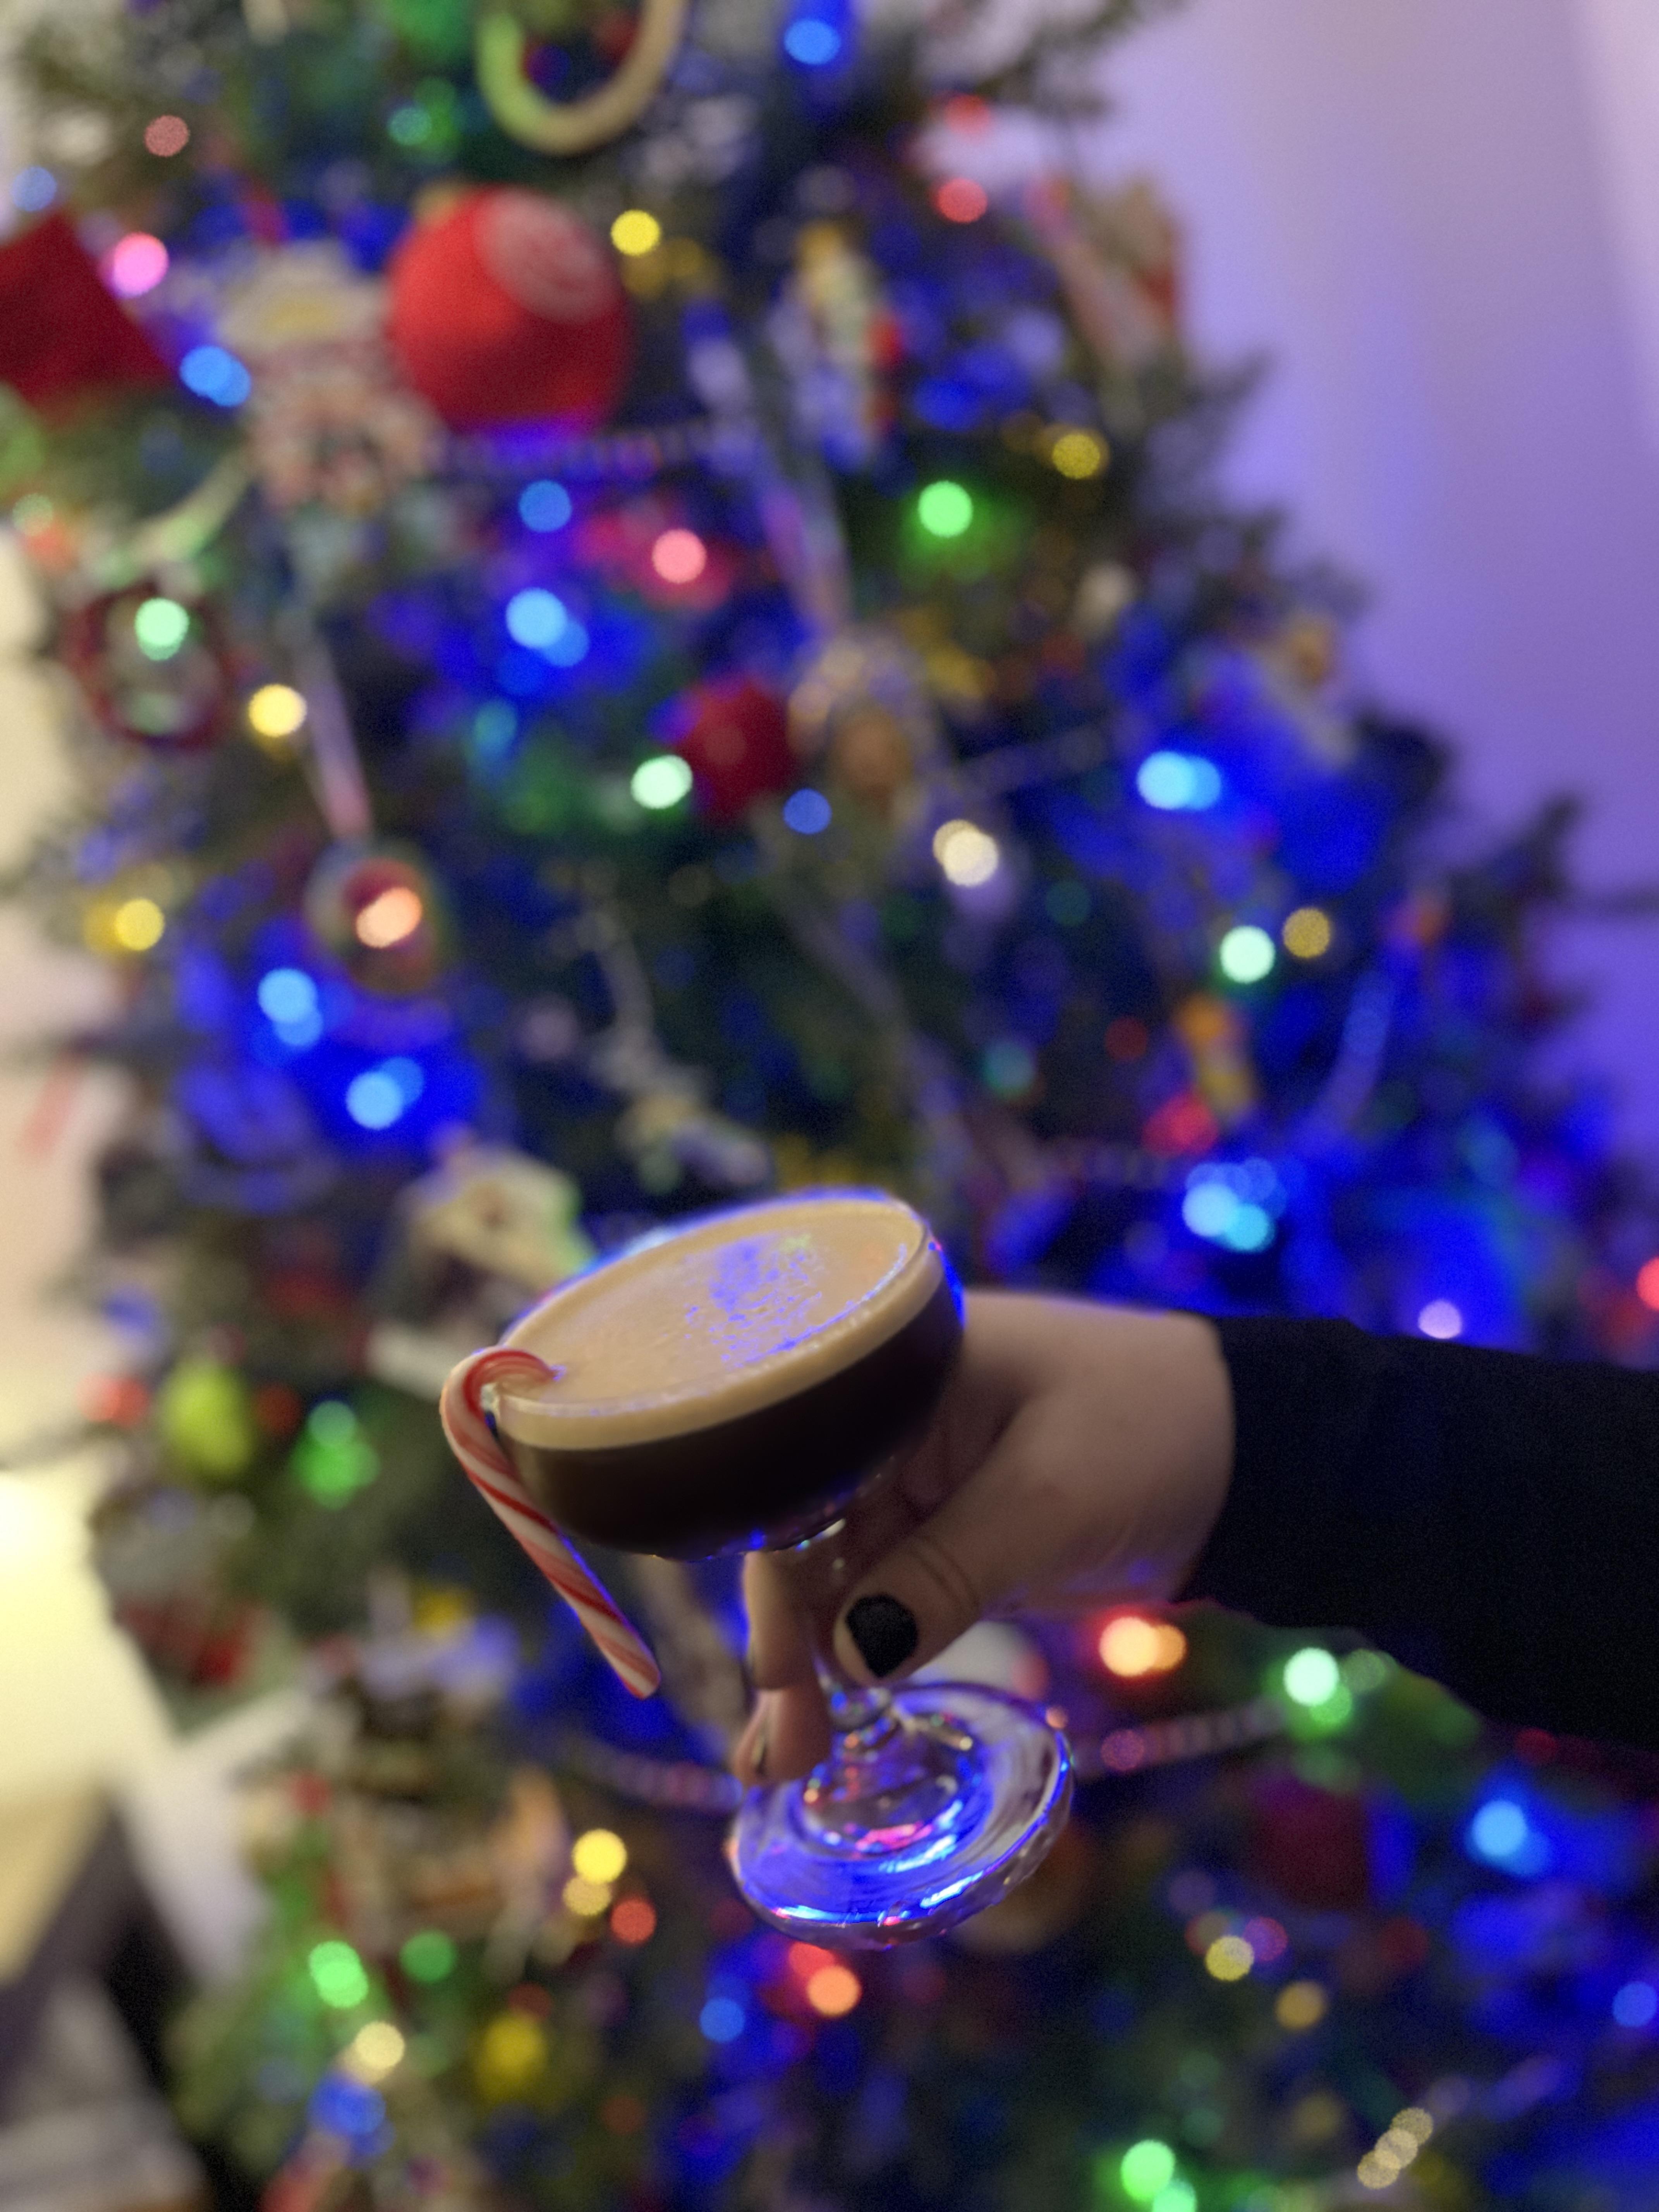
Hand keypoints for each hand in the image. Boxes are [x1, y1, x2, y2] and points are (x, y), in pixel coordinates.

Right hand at [733, 1293, 1233, 1783]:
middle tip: (778, 1754)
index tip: (780, 1677)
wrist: (1258, 1450)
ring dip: (811, 1665)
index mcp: (896, 1373)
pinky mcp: (953, 1532)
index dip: (780, 1581)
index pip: (802, 1481)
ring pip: (838, 1578)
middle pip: (806, 1537)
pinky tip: (826, 1720)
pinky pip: (884, 1594)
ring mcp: (920, 1479)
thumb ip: (944, 1571)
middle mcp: (889, 1422)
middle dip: (787, 1643)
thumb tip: (848, 1656)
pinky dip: (858, 1655)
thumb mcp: (1049, 1500)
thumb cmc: (1157, 1431)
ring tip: (782, 1762)